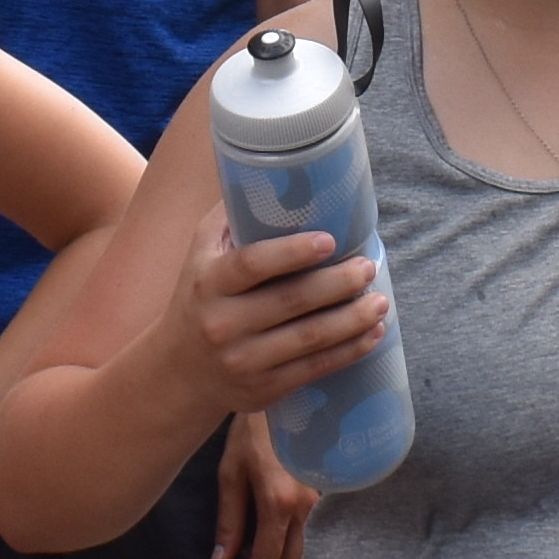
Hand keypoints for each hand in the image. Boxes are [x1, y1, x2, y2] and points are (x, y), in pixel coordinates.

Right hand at [176, 225, 385, 417]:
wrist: (178, 372)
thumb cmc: (199, 297)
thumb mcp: (200, 253)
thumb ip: (231, 216)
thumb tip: (275, 170)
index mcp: (208, 282)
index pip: (252, 264)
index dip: (292, 252)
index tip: (330, 240)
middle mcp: (222, 323)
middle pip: (290, 302)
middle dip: (337, 284)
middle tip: (368, 266)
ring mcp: (244, 360)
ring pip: (309, 339)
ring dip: (352, 320)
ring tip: (380, 301)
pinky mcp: (264, 388)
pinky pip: (314, 370)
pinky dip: (349, 352)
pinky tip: (373, 334)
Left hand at [213, 410, 312, 558]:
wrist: (289, 401)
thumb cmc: (252, 431)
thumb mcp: (230, 474)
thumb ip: (229, 521)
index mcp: (277, 503)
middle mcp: (305, 509)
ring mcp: (319, 504)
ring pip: (305, 558)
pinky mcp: (322, 499)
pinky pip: (310, 539)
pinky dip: (290, 554)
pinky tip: (269, 548)